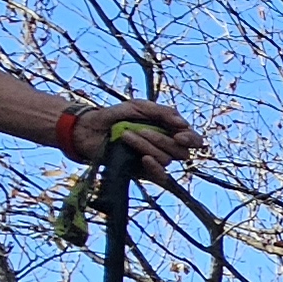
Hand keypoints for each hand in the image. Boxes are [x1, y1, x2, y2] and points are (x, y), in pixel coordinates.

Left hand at [66, 99, 207, 168]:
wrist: (89, 128)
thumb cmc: (115, 115)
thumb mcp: (139, 106)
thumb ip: (162, 112)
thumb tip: (183, 124)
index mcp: (169, 130)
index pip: (192, 140)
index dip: (192, 139)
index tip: (180, 135)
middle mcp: (165, 146)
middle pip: (181, 151)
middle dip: (162, 140)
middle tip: (141, 129)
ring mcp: (155, 160)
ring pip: (166, 159)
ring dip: (147, 146)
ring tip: (126, 135)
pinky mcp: (143, 171)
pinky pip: (159, 175)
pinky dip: (154, 166)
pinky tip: (145, 158)